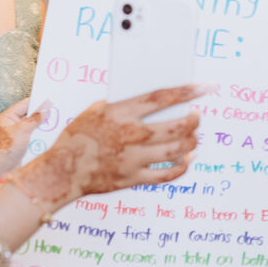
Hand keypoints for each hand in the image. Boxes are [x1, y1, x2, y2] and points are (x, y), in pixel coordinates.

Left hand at [0, 97, 49, 173]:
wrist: (0, 168)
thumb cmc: (8, 147)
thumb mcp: (23, 130)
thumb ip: (35, 119)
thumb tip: (45, 109)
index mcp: (8, 116)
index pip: (25, 104)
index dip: (38, 102)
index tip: (51, 101)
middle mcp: (12, 123)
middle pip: (30, 115)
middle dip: (42, 115)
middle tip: (57, 112)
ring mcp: (17, 134)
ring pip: (33, 126)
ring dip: (43, 126)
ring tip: (56, 123)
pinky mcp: (22, 143)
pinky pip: (33, 136)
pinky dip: (41, 135)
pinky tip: (51, 134)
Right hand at [13, 84, 210, 211]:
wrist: (62, 171)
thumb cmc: (77, 138)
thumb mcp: (95, 111)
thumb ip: (121, 106)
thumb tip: (150, 102)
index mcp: (120, 113)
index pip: (162, 98)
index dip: (187, 92)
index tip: (205, 88)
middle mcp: (130, 135)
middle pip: (176, 127)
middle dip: (193, 121)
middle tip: (197, 117)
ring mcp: (133, 158)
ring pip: (176, 151)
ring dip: (190, 142)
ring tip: (193, 137)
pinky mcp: (133, 178)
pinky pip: (166, 174)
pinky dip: (181, 167)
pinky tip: (187, 159)